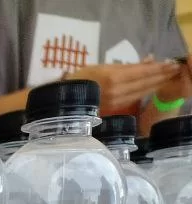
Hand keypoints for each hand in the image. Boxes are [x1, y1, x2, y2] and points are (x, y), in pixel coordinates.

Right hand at [65, 61, 183, 114]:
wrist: (64, 98)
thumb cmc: (82, 78)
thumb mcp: (104, 66)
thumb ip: (126, 66)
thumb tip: (149, 61)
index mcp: (113, 77)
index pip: (142, 71)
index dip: (158, 67)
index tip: (170, 63)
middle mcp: (117, 90)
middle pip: (145, 82)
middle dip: (161, 75)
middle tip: (173, 69)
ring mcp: (116, 101)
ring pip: (142, 91)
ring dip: (156, 84)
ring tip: (167, 77)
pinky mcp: (114, 108)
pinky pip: (134, 98)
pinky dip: (145, 91)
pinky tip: (152, 87)